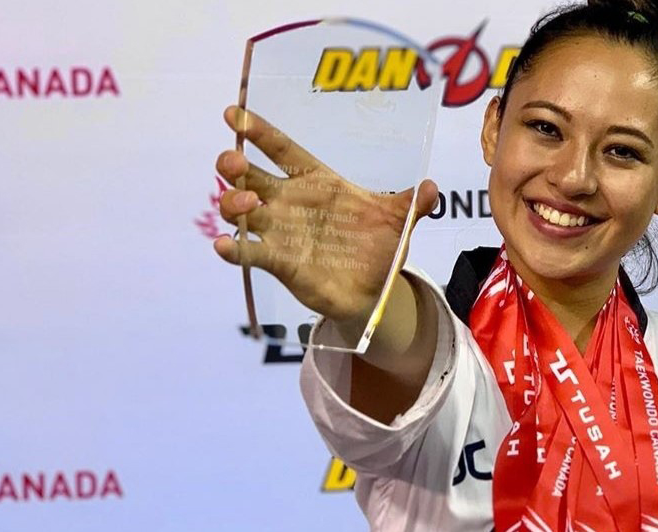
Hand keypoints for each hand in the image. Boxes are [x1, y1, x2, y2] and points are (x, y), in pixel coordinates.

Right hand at [213, 106, 437, 323]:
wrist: (375, 290)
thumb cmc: (379, 248)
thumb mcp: (399, 222)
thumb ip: (412, 204)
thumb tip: (433, 188)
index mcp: (316, 182)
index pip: (282, 150)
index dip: (258, 131)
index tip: (233, 114)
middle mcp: (291, 202)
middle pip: (251, 176)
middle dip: (234, 164)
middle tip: (231, 160)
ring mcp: (280, 231)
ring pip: (243, 210)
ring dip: (233, 203)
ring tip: (244, 204)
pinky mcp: (279, 262)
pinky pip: (251, 253)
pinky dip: (234, 249)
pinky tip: (224, 245)